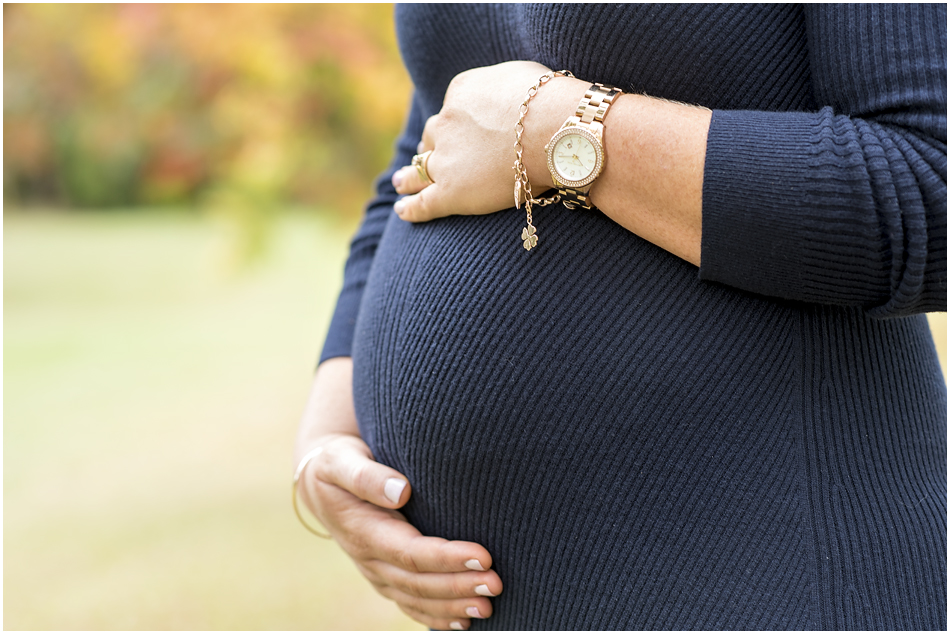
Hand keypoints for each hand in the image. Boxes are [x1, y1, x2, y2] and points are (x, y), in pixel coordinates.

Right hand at [298, 433, 502, 630]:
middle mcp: (369, 559)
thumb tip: (401, 490)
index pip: (409, 552)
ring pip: (416, 598)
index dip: (446, 557)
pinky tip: (462, 622)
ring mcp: (376, 572)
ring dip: (452, 606)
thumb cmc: (336, 464)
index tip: (483, 555)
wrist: (320, 484)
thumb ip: (367, 476)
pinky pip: (409, 603)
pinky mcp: (384, 576)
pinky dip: (435, 616)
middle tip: (496, 584)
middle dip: (458, 586)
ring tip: (488, 607)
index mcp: (363, 531)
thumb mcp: (341, 461)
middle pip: (417, 581)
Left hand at [391, 60, 561, 222]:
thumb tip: (514, 97)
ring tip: (401, 182)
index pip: (453, 109)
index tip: (463, 130)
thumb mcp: (523, 79)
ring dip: (410, 175)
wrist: (554, 130)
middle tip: (426, 155)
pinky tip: (402, 210)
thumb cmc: (551, 102)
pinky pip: (424, 202)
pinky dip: (410, 208)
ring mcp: (446, 158)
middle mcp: (446, 123)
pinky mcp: (451, 191)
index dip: (457, 122)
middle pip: (433, 136)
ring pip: (420, 168)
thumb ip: (507, 89)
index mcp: (461, 93)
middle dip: (430, 145)